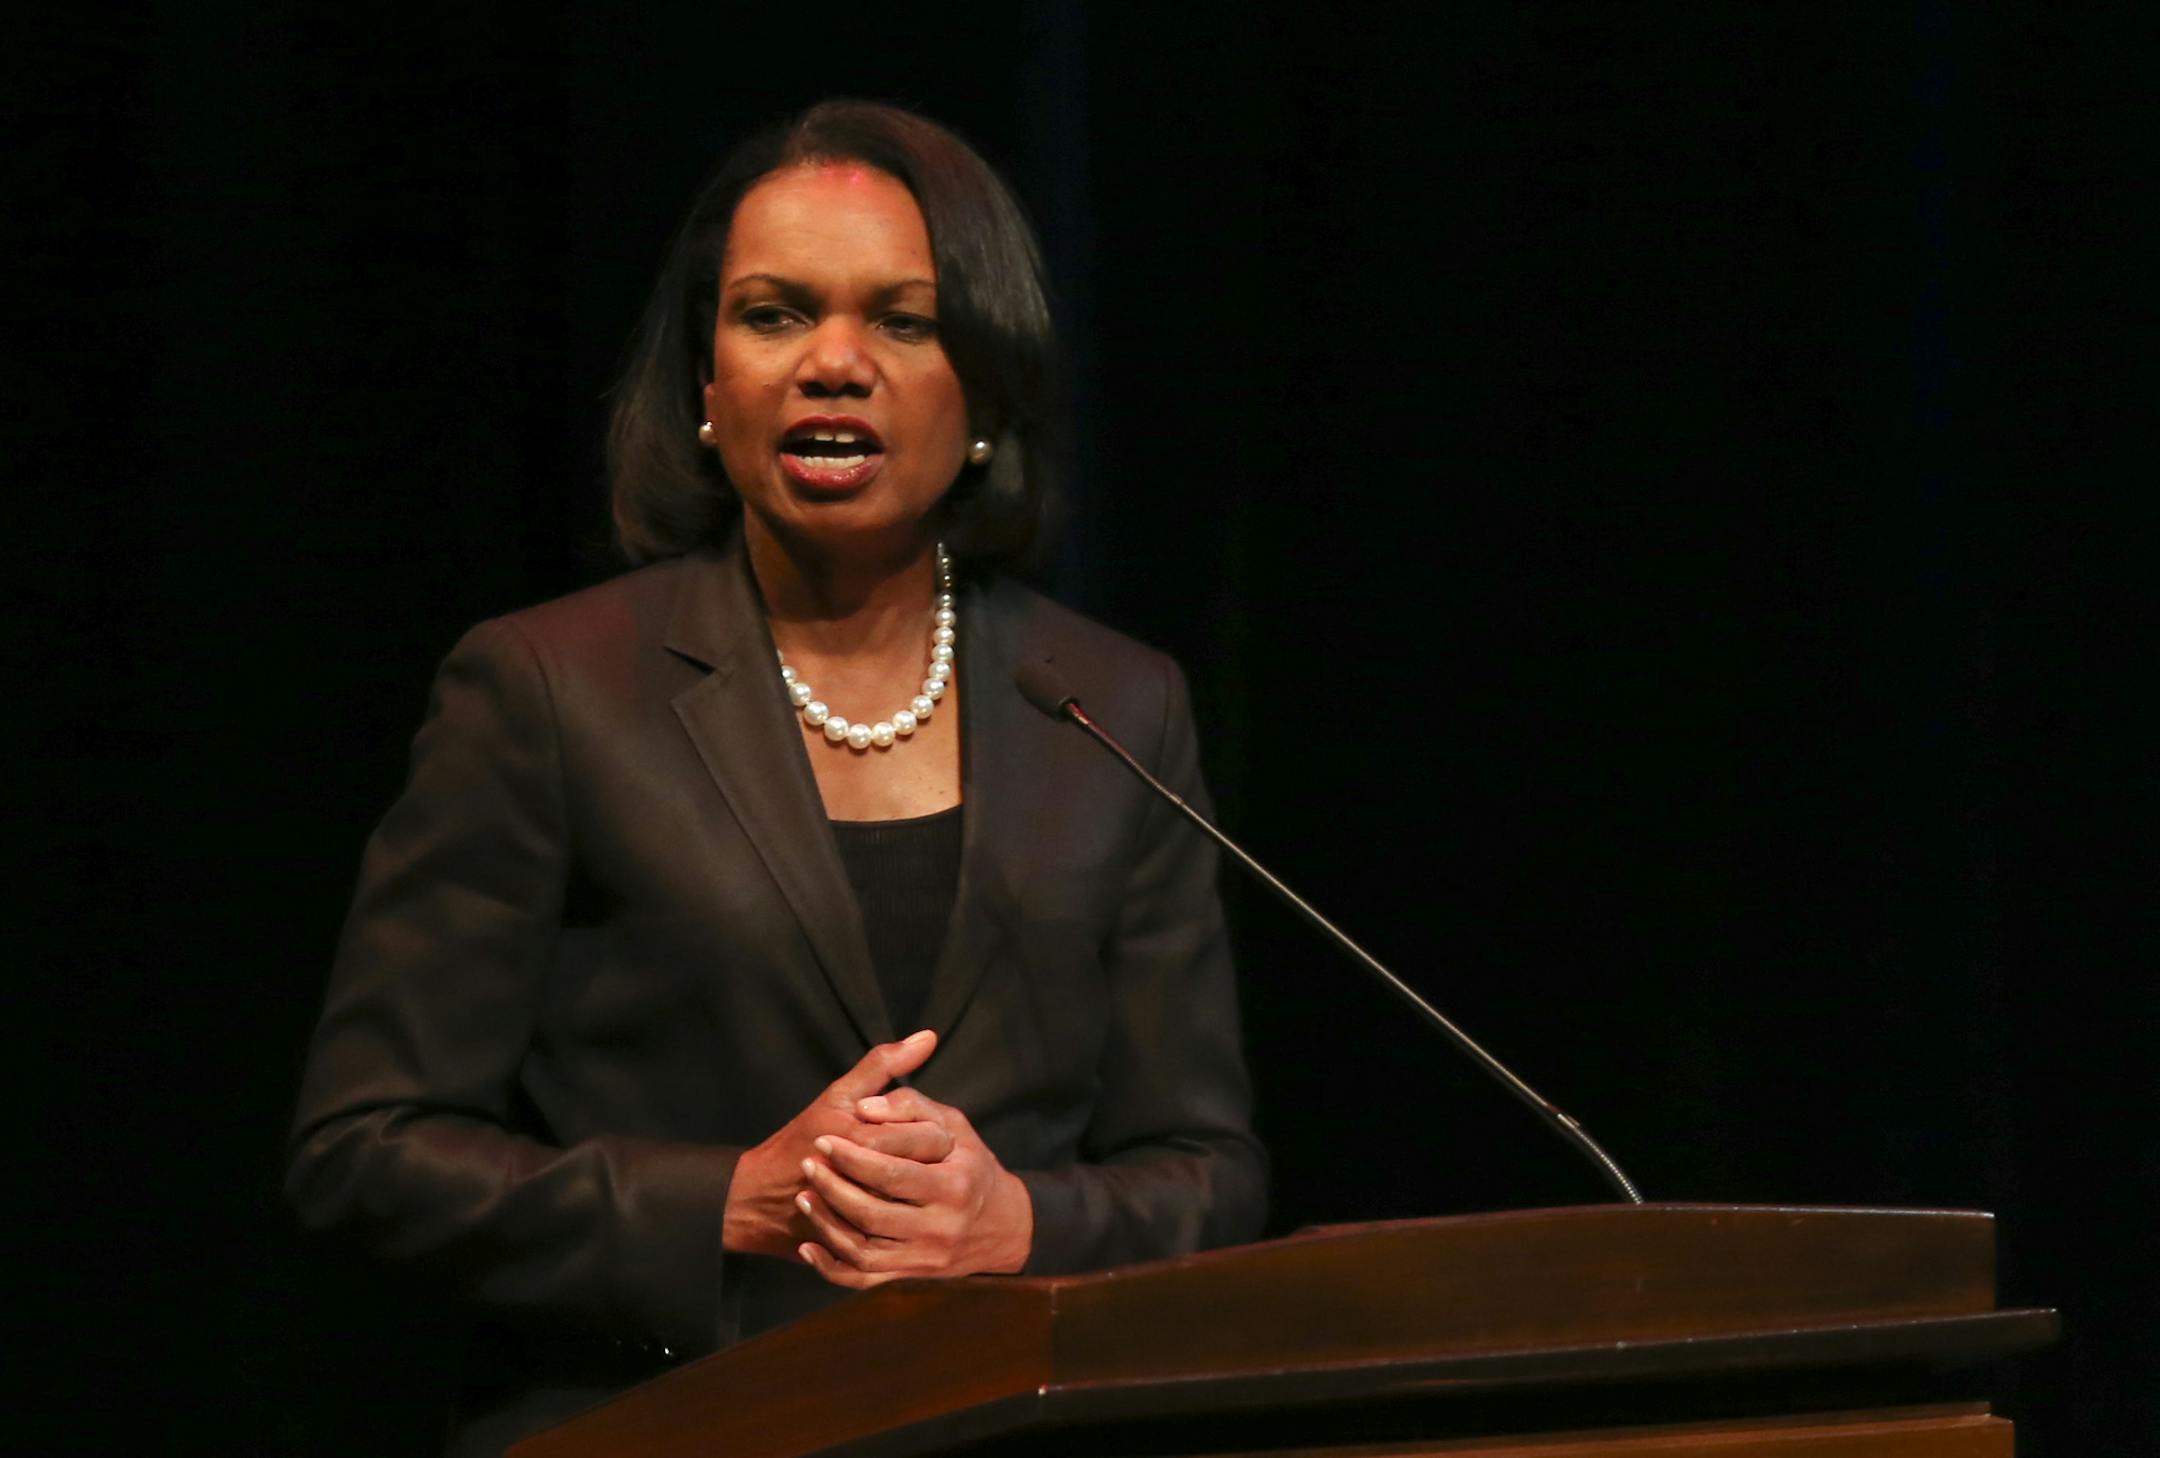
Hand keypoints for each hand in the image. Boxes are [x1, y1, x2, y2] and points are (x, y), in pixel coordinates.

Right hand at [723, 1030, 953, 1260]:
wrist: (758, 1199)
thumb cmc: (800, 1140)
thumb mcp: (839, 1096)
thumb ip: (883, 1065)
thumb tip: (929, 1037)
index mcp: (865, 1137)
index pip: (931, 1137)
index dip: (931, 1135)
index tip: (919, 1133)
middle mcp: (868, 1180)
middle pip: (928, 1174)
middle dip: (927, 1166)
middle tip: (917, 1162)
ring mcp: (865, 1217)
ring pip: (918, 1208)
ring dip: (918, 1198)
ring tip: (912, 1187)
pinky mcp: (860, 1245)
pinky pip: (897, 1239)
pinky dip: (902, 1226)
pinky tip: (899, 1213)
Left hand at [793, 1085, 1033, 1287]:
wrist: (1003, 1226)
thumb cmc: (971, 1165)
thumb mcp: (953, 1126)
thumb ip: (910, 1107)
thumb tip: (864, 1107)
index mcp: (953, 1186)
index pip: (892, 1172)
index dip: (852, 1156)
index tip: (823, 1139)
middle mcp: (941, 1227)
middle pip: (872, 1213)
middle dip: (833, 1187)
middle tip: (808, 1164)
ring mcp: (926, 1259)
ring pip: (863, 1250)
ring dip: (826, 1224)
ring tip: (805, 1196)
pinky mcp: (913, 1278)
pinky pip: (864, 1281)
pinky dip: (831, 1267)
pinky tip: (810, 1247)